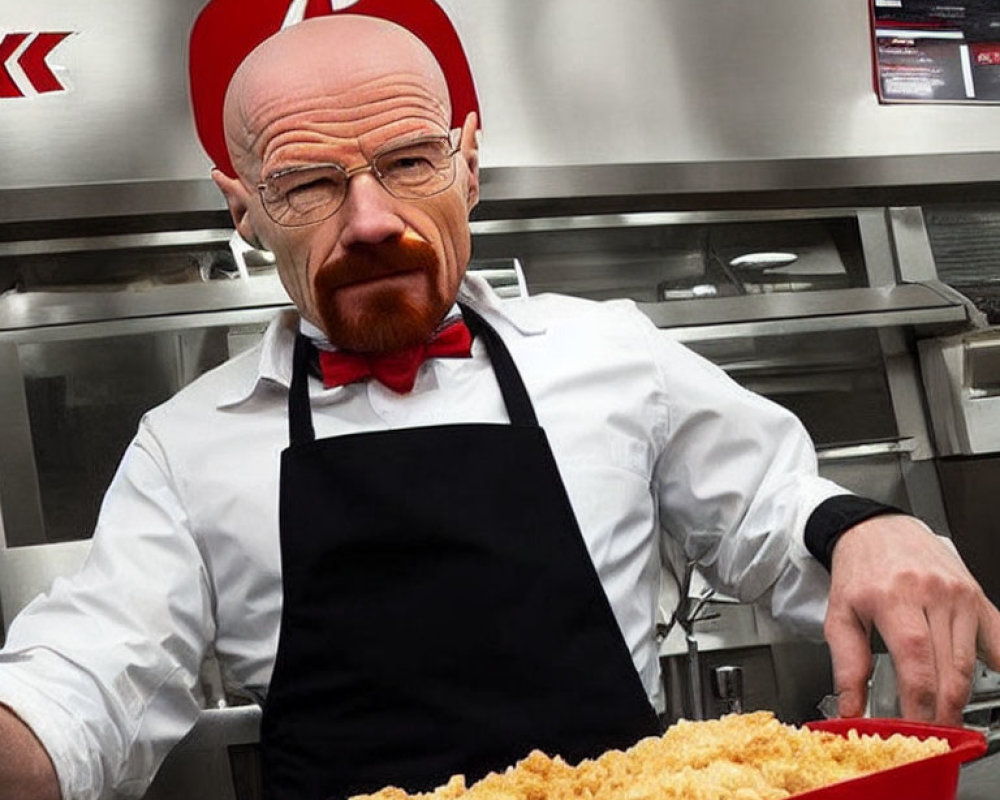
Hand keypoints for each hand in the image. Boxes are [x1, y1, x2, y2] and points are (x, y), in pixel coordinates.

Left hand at [824, 514, 999, 724]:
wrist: (876, 529)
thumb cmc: (858, 570)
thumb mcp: (839, 614)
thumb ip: (846, 665)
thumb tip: (851, 709)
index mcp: (893, 598)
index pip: (915, 662)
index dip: (919, 703)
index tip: (913, 728)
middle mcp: (932, 593)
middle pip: (948, 667)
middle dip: (942, 710)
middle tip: (932, 734)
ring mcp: (959, 594)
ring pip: (970, 660)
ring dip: (961, 696)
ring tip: (946, 718)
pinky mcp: (976, 595)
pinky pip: (997, 638)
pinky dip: (996, 665)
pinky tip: (988, 686)